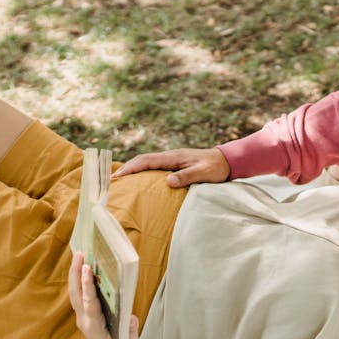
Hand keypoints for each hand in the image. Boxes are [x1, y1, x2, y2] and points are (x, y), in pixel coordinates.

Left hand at [67, 252, 138, 338]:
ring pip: (75, 294)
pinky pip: (79, 297)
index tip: (87, 268)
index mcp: (95, 328)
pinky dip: (79, 282)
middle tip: (80, 253)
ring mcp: (82, 319)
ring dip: (75, 275)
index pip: (89, 303)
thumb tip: (130, 316)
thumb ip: (129, 328)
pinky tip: (83, 270)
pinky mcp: (84, 316)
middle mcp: (85, 322)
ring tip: (79, 256)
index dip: (88, 285)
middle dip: (76, 273)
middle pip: (76, 294)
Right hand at [112, 147, 230, 186]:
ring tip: (120, 180)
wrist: (227, 160)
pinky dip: (143, 171)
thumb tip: (167, 181)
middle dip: (126, 168)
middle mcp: (170, 156)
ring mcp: (172, 159)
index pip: (146, 160)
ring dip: (133, 169)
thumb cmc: (216, 167)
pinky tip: (139, 180)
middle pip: (142, 160)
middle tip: (111, 180)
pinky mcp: (175, 164)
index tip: (117, 177)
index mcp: (173, 157)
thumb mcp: (203, 173)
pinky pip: (154, 167)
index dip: (131, 168)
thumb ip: (186, 176)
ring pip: (147, 162)